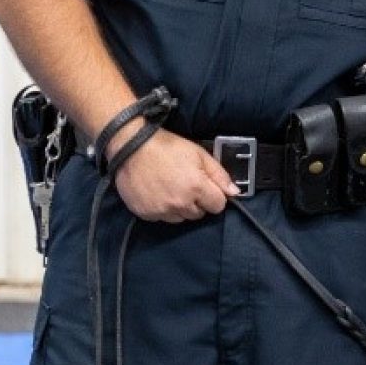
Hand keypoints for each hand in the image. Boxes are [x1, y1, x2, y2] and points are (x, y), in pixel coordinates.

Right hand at [112, 130, 238, 222]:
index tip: (205, 186)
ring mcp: (162, 211)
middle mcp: (180, 203)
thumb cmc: (166, 146)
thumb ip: (219, 174)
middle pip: (199, 213)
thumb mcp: (198, 154)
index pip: (218, 206)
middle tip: (184, 183)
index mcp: (197, 188)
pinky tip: (157, 192)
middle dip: (196, 201)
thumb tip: (234, 193)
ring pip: (181, 218)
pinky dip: (162, 208)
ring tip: (169, 188)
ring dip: (179, 207)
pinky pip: (162, 218)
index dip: (213, 195)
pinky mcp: (146, 214)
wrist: (130, 146)